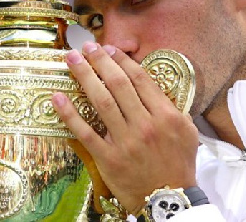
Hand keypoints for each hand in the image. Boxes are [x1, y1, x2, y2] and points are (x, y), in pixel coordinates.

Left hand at [52, 42, 198, 213]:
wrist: (169, 199)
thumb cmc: (178, 164)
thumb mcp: (187, 132)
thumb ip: (173, 107)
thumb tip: (154, 87)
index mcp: (166, 116)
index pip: (140, 79)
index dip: (122, 61)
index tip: (109, 49)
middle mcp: (145, 125)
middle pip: (118, 84)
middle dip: (100, 61)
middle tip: (86, 47)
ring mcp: (126, 141)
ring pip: (101, 101)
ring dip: (85, 76)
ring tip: (71, 60)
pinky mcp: (108, 158)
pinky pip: (85, 132)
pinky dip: (70, 114)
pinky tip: (58, 97)